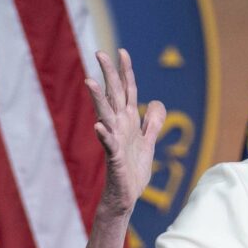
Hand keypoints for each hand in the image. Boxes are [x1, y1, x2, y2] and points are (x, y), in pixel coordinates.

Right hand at [86, 49, 163, 221]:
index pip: (127, 90)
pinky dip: (104, 136)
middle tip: (99, 53)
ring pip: (105, 116)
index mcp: (129, 121)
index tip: (122, 51)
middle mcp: (119, 127)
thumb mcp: (148, 143)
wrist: (127, 196)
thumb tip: (157, 103)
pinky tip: (99, 127)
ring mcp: (115, 141)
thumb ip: (153, 123)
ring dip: (97, 100)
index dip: (125, 71)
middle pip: (114, 95)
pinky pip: (109, 145)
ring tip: (89, 82)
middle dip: (108, 74)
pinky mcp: (114, 159)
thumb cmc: (134, 171)